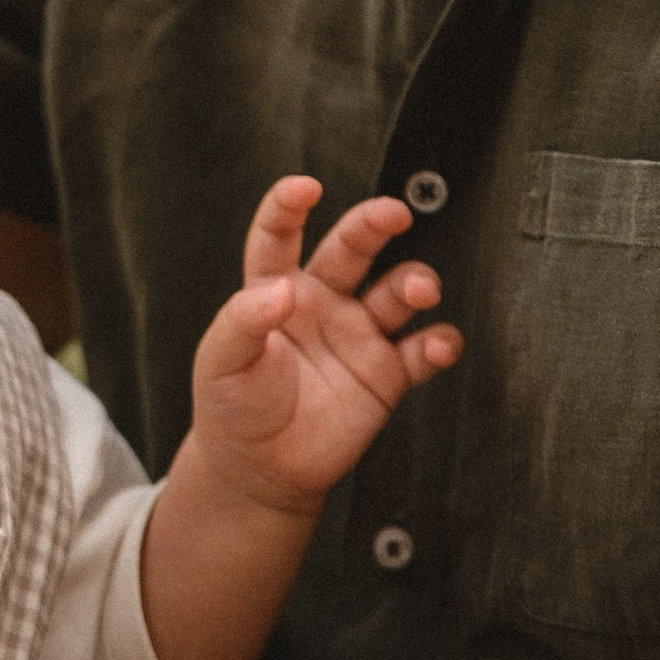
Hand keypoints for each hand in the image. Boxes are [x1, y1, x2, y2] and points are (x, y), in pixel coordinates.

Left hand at [189, 178, 459, 512]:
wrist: (260, 471)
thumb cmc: (232, 407)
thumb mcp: (220, 361)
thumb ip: (243, 320)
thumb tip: (281, 289)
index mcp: (274, 288)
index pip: (280, 236)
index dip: (288, 207)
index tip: (304, 187)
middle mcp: (322, 302)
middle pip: (352, 248)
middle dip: (374, 224)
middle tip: (394, 213)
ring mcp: (357, 335)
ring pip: (396, 292)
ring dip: (414, 283)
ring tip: (419, 289)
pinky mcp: (386, 374)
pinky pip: (422, 351)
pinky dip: (439, 343)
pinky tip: (439, 343)